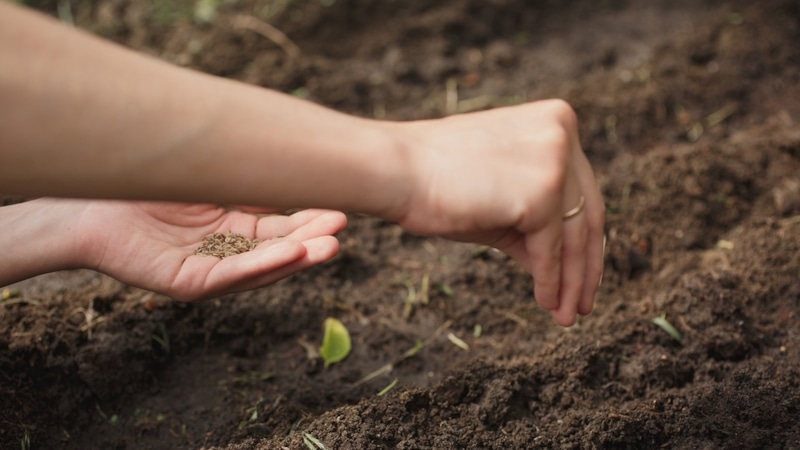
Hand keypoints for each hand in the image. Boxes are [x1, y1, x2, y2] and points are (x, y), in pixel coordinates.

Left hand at [74, 200, 346, 300]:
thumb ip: (246, 176)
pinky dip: (262, 266)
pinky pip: (230, 276)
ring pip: (262, 267)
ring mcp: (209, 270)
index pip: (281, 229)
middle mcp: (226, 253)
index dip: (310, 220)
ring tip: (329, 246)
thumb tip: (292, 154)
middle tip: (342, 226)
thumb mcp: (209, 176)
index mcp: (234, 230)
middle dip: (313, 240)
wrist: (86, 198)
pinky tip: (291, 254)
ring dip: (298, 258)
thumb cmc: (145, 183)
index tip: (340, 206)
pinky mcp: (187, 283)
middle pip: (279, 250)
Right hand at [390, 100, 604, 325]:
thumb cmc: (438, 183)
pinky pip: (551, 248)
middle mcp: (562, 132)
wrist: (395, 171)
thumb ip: (539, 224)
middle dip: (584, 266)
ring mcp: (554, 160)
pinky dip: (550, 280)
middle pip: (587, 213)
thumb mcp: (503, 200)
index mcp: (556, 120)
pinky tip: (545, 301)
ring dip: (571, 281)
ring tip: (565, 315)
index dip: (586, 239)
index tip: (583, 274)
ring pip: (575, 235)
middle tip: (581, 304)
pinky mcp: (541, 192)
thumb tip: (568, 272)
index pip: (583, 191)